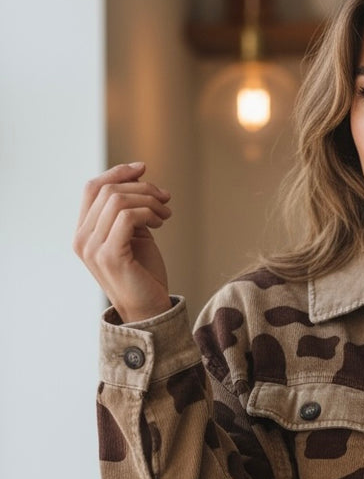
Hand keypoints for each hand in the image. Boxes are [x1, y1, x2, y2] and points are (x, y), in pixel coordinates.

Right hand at [74, 162, 172, 322]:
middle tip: (165, 198)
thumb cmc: (144, 274)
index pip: (92, 188)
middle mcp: (82, 239)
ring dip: (148, 200)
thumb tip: (139, 175)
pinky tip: (161, 222)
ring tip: (166, 213)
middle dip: (141, 187)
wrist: (150, 310)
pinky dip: (148, 212)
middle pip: (107, 190)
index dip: (117, 173)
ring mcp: (93, 248)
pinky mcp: (110, 256)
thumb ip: (129, 210)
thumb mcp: (134, 235)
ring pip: (117, 200)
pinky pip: (128, 216)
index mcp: (84, 232)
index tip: (143, 168)